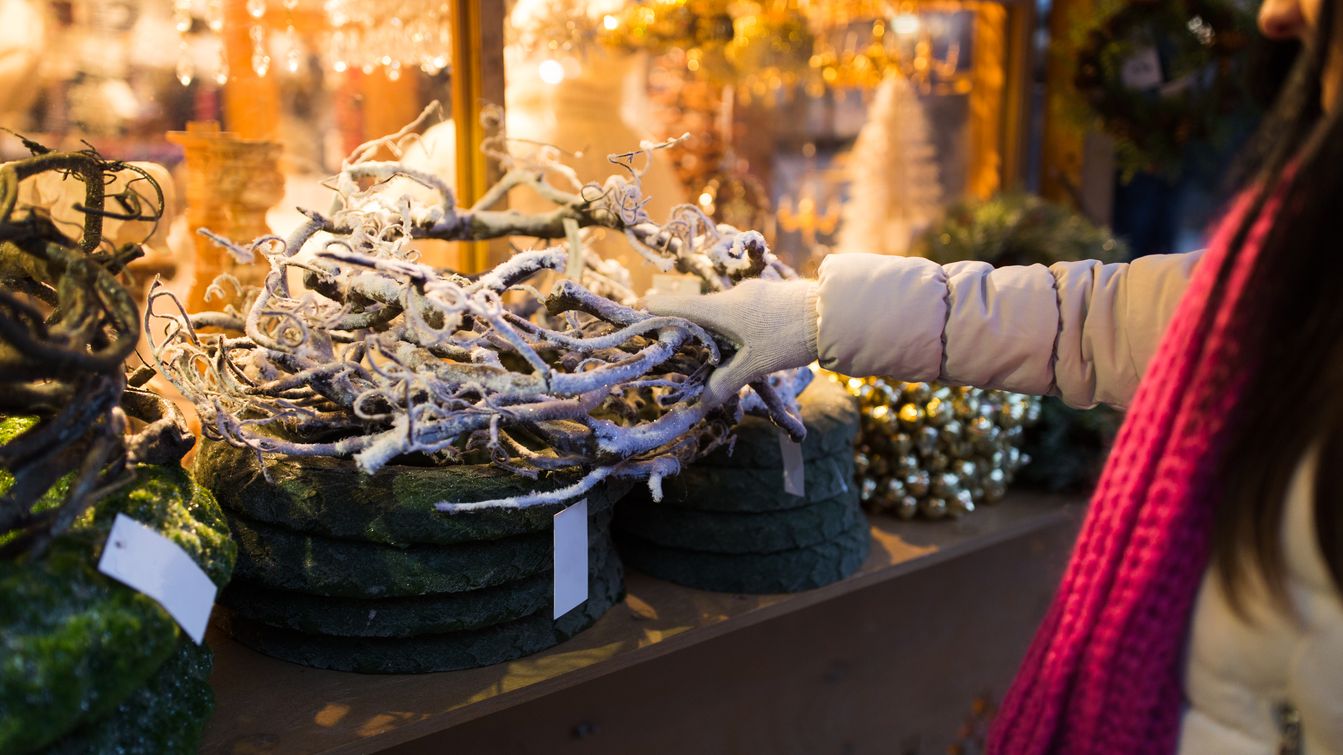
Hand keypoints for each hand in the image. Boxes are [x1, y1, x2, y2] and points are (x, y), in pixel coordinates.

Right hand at [646, 278, 818, 406]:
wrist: (834, 313)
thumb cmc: (788, 337)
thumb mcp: (755, 365)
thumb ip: (726, 382)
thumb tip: (700, 404)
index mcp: (721, 309)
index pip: (675, 304)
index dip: (655, 310)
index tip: (638, 314)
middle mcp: (733, 295)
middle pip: (697, 307)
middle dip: (684, 323)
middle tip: (673, 339)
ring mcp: (753, 292)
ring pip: (722, 310)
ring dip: (713, 326)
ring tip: (710, 348)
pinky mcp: (771, 296)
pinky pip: (742, 310)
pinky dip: (734, 323)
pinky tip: (744, 340)